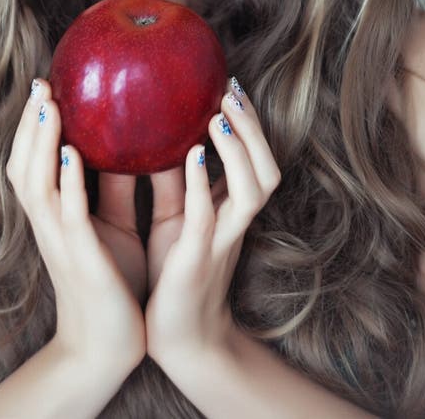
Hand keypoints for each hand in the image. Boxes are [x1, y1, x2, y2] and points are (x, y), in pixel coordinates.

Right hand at [6, 78, 145, 371]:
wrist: (108, 346)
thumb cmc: (111, 282)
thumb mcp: (112, 225)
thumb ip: (111, 189)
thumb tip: (124, 144)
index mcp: (56, 217)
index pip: (32, 164)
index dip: (32, 129)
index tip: (44, 88)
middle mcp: (50, 225)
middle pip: (24, 167)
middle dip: (29, 126)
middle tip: (41, 85)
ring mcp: (62, 241)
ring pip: (37, 184)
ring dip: (40, 143)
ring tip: (48, 106)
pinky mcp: (81, 258)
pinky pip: (68, 214)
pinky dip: (66, 182)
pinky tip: (69, 154)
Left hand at [144, 78, 281, 364]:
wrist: (178, 340)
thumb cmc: (174, 272)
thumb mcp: (173, 216)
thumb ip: (173, 179)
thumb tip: (158, 133)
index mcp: (229, 209)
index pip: (254, 158)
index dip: (250, 122)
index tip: (231, 84)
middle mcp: (234, 221)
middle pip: (266, 168)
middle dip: (254, 128)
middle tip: (231, 90)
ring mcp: (222, 240)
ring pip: (252, 190)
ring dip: (240, 150)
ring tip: (220, 115)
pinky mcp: (199, 259)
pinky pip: (209, 218)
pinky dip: (203, 184)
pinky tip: (194, 155)